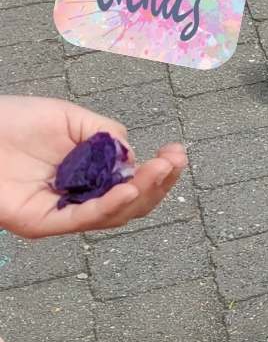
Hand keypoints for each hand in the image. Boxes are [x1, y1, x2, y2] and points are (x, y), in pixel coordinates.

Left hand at [0, 96, 186, 237]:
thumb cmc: (9, 121)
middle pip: (132, 204)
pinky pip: (84, 220)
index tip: (177, 153)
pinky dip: (111, 206)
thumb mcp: (68, 117)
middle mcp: (78, 197)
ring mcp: (61, 213)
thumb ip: (105, 134)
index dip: (159, 172)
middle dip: (159, 183)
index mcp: (88, 175)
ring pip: (115, 216)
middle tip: (174, 162)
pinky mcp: (41, 223)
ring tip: (158, 172)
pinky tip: (129, 190)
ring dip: (142, 194)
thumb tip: (133, 156)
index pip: (133, 182)